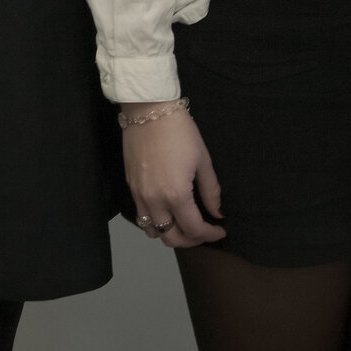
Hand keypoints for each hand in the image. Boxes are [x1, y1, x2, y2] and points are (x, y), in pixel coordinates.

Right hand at [120, 103, 225, 247]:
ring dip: (169, 234)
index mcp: (175, 194)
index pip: (193, 229)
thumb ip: (211, 191)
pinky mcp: (130, 186)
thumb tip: (217, 212)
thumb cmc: (179, 131)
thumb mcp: (202, 160)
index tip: (220, 230)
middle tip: (204, 231)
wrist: (148, 110)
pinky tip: (167, 210)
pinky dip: (155, 221)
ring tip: (184, 224)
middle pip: (171, 238)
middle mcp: (154, 200)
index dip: (210, 234)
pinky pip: (141, 216)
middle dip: (191, 240)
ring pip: (152, 231)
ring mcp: (139, 195)